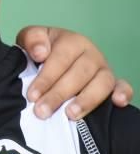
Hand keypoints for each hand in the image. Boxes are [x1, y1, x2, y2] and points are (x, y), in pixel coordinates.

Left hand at [16, 26, 132, 119]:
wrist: (51, 55)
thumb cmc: (40, 49)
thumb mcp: (29, 38)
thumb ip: (31, 39)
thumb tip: (41, 53)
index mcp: (71, 41)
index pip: (60, 60)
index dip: (46, 79)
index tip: (32, 96)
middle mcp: (90, 54)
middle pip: (79, 74)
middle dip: (59, 95)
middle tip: (42, 111)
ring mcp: (103, 68)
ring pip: (102, 83)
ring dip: (87, 100)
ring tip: (69, 114)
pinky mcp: (113, 82)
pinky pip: (123, 86)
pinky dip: (123, 93)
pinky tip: (117, 103)